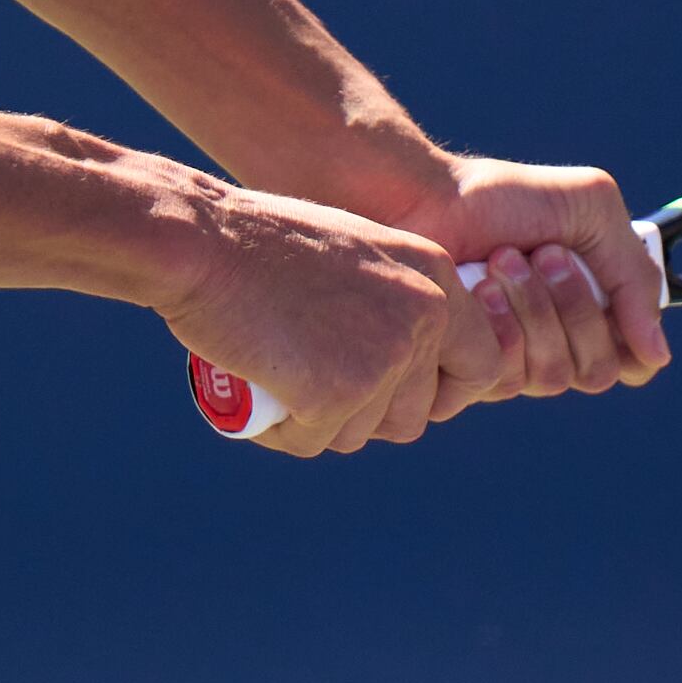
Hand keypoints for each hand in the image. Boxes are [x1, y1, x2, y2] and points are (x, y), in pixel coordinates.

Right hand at [155, 186, 508, 454]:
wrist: (199, 243)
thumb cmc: (259, 241)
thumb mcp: (354, 252)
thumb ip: (394, 296)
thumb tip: (410, 361)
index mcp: (435, 276)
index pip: (482, 364)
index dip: (441, 391)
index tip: (395, 391)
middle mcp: (422, 317)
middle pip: (415, 414)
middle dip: (365, 415)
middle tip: (314, 384)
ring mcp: (382, 358)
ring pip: (362, 433)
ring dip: (320, 422)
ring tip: (277, 379)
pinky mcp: (334, 394)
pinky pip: (314, 441)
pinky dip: (284, 430)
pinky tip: (258, 393)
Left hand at [260, 131, 670, 396]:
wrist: (423, 197)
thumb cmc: (500, 197)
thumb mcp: (589, 210)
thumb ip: (634, 275)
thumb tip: (658, 355)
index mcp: (586, 312)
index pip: (630, 362)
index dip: (625, 335)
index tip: (597, 278)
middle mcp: (550, 345)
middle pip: (596, 372)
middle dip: (573, 307)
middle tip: (541, 253)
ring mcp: (507, 362)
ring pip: (553, 378)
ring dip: (532, 310)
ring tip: (499, 261)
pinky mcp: (464, 373)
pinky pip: (505, 382)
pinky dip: (497, 328)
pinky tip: (474, 290)